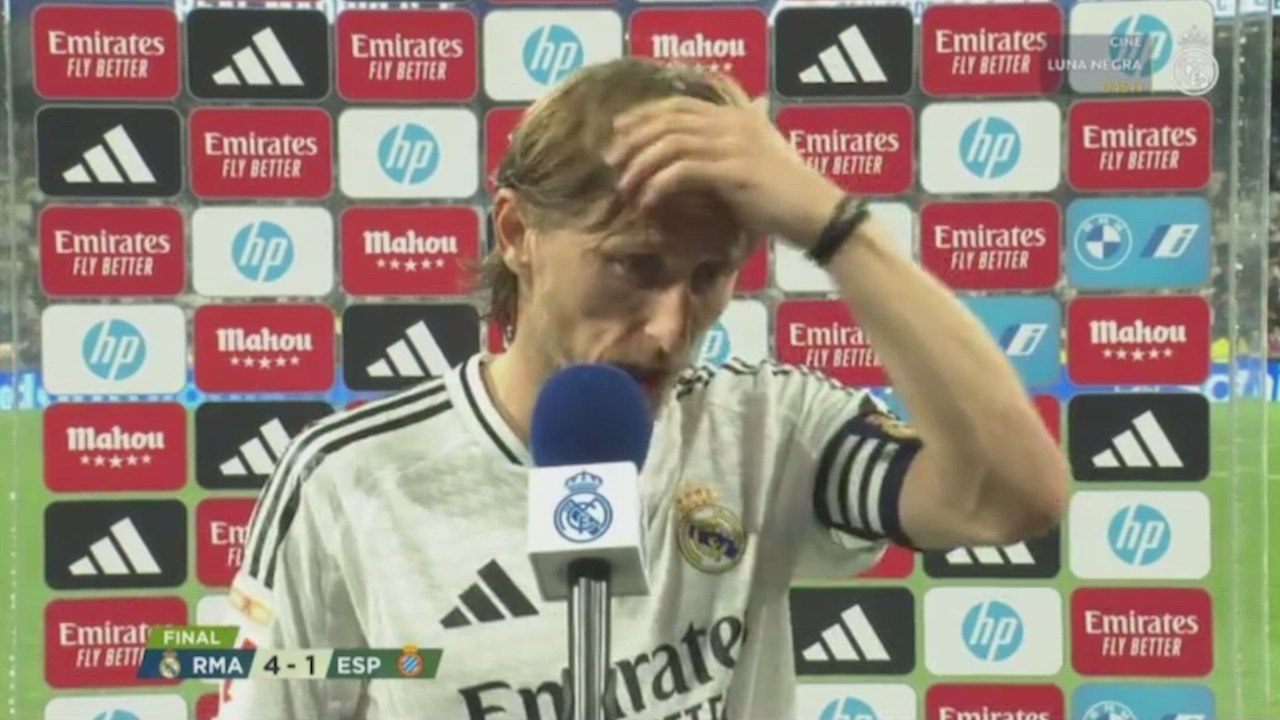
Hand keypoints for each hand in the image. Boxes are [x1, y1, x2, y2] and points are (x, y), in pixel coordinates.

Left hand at [605, 97, 844, 248]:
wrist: (817, 215)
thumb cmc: (785, 198)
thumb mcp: (755, 164)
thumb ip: (725, 154)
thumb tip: (692, 163)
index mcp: (737, 117)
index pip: (679, 105)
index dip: (644, 115)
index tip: (618, 131)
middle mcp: (734, 124)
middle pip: (669, 120)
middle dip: (634, 138)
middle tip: (611, 160)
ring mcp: (734, 145)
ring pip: (671, 144)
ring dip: (640, 164)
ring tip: (624, 185)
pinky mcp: (734, 172)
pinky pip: (682, 171)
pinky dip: (658, 185)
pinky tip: (646, 201)